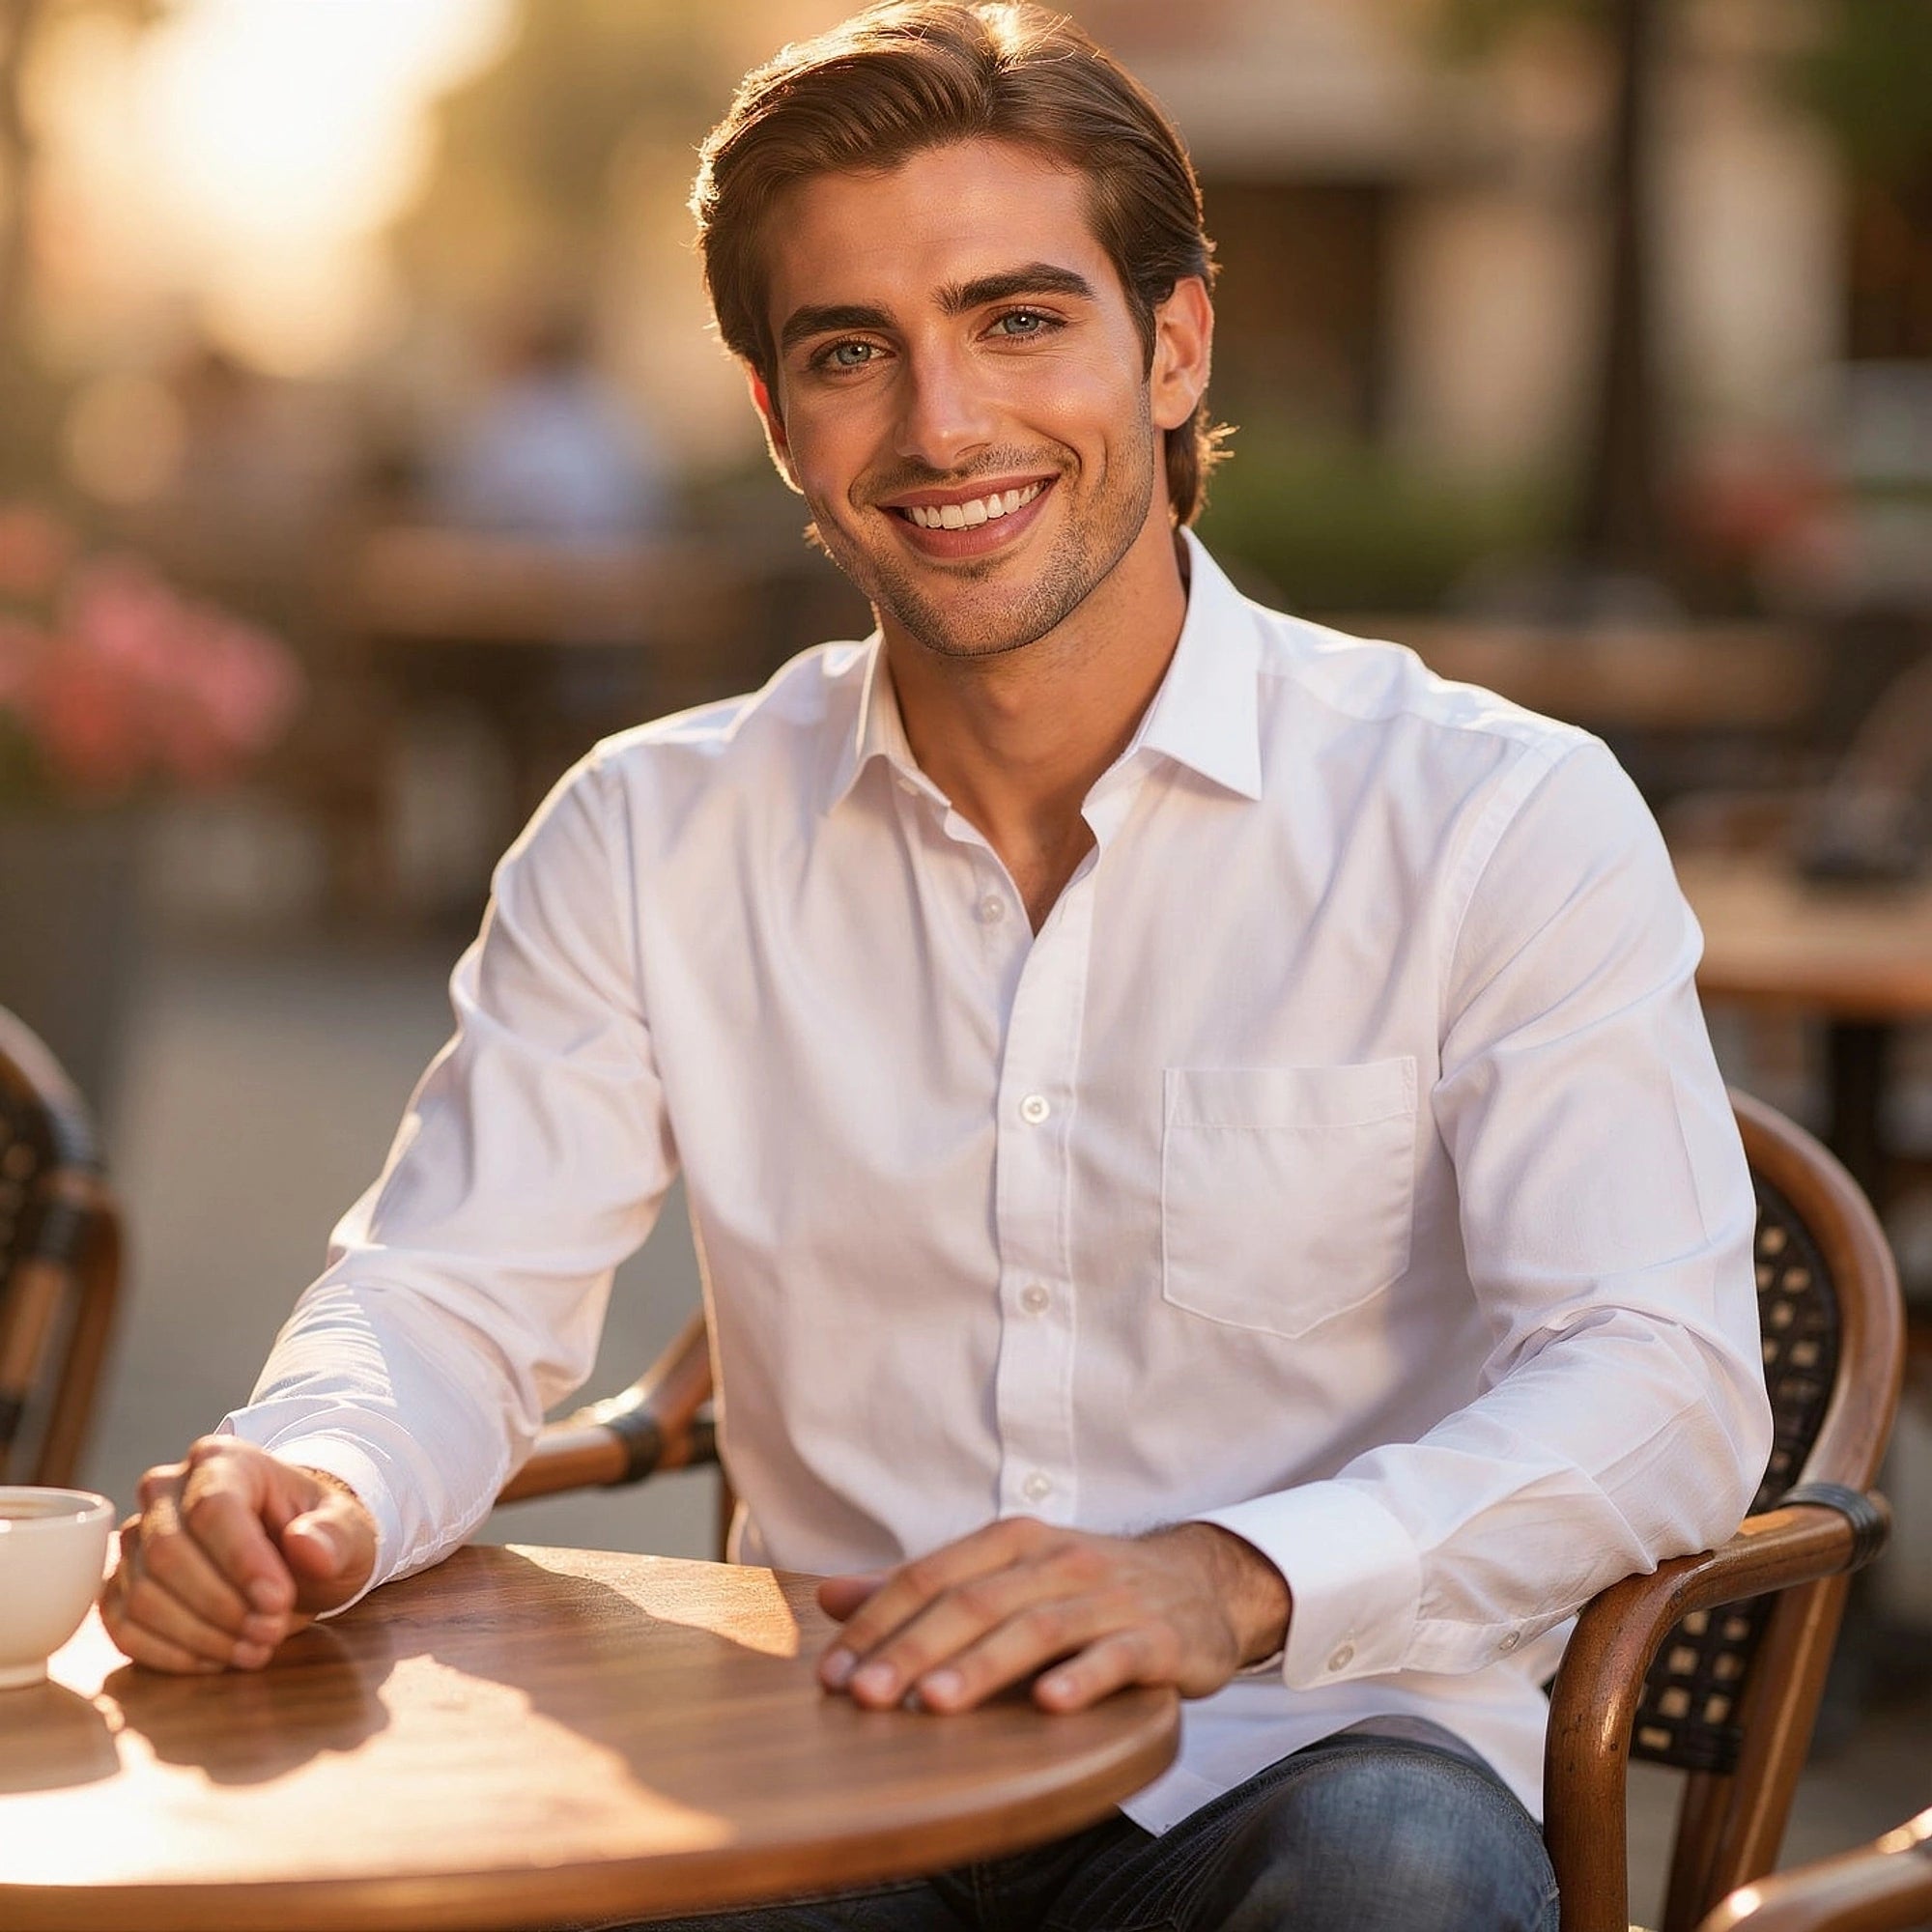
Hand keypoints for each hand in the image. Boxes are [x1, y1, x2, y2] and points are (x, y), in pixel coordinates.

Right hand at [99, 1437, 377, 1673]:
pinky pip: (122, 1625)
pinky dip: (168, 1654)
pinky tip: (216, 1660)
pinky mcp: (120, 1584)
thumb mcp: (349, 1531)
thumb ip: (337, 1535)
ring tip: (253, 1650)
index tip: (277, 1601)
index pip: (214, 1506)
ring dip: (199, 1635)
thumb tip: (307, 1544)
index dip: (242, 1561)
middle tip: (269, 1634)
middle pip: (169, 1552)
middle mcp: (166, 1490)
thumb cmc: (318, 1535)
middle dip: (222, 1605)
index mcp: (222, 1460)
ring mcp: (136, 1538)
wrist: (293, 1553)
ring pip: (142, 1593)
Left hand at [815, 1517, 1289, 1715]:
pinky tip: (1049, 1705)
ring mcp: (1110, 1598)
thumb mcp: (1005, 1575)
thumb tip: (829, 1598)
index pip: (932, 1576)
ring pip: (1038, 1628)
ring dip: (983, 1666)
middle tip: (867, 1697)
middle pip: (975, 1603)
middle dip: (915, 1650)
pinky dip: (1082, 1678)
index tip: (834, 1674)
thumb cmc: (1083, 1587)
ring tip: (936, 1703)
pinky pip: (1116, 1656)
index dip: (879, 1623)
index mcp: (1013, 1541)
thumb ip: (921, 1589)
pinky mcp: (1157, 1638)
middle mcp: (1058, 1561)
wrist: (1200, 1584)